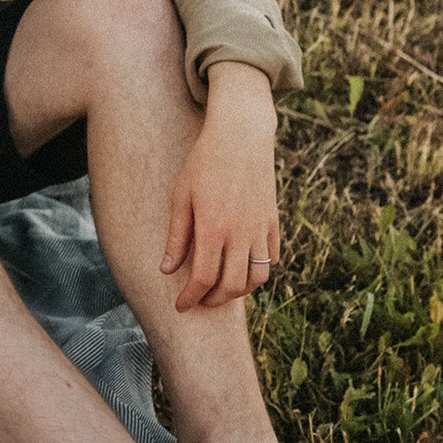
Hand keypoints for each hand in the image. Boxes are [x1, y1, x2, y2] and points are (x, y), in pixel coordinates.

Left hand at [161, 64, 279, 310]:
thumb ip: (177, 237)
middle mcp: (242, 232)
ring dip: (239, 291)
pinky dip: (259, 271)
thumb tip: (168, 271)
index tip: (181, 306)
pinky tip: (242, 269)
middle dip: (214, 300)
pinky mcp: (274, 221)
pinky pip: (272, 258)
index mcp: (214, 227)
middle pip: (233, 285)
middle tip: (199, 301)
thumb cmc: (203, 164)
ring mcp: (262, 228)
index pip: (204, 278)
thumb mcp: (180, 197)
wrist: (241, 136)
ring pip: (258, 277)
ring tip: (220, 289)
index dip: (191, 297)